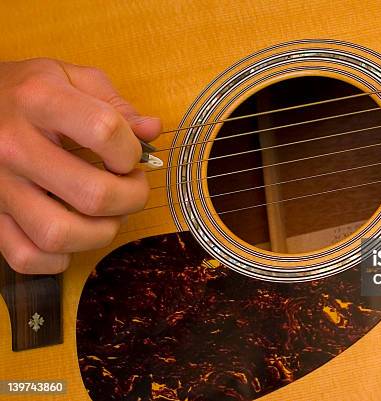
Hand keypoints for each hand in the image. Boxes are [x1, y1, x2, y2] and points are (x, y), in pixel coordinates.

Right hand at [0, 58, 160, 273]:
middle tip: (132, 187)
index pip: (104, 131)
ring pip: (60, 234)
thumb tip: (151, 130)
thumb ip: (115, 103)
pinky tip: (71, 238)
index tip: (131, 154)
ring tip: (107, 215)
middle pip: (92, 195)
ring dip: (101, 232)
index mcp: (39, 101)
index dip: (132, 149)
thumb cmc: (25, 91)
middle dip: (131, 197)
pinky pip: (25, 256)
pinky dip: (57, 259)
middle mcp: (14, 146)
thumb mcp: (69, 77)